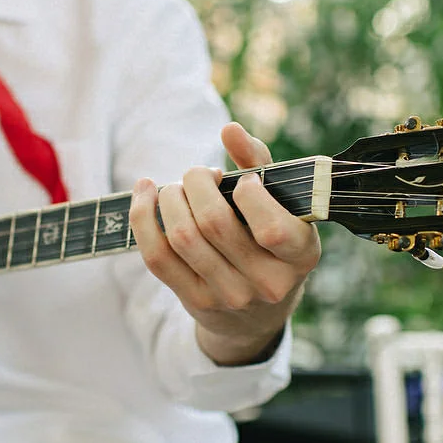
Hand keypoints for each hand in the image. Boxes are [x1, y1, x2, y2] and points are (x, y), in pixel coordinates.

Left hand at [130, 122, 320, 365]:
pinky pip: (157, 256)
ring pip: (183, 236)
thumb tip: (229, 129)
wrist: (256, 313)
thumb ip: (260, 163)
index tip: (243, 181)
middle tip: (199, 174)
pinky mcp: (194, 300)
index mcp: (300, 256)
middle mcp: (267, 282)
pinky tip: (145, 193)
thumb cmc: (270, 240)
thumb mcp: (281, 205)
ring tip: (177, 187)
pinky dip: (143, 217)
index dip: (249, 194)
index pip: (271, 229)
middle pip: (214, 223)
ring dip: (170, 197)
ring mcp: (229, 295)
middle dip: (197, 183)